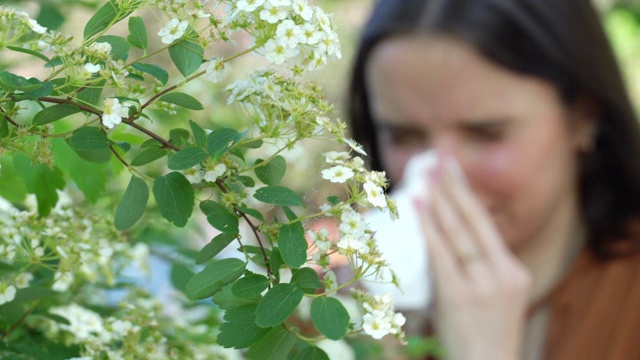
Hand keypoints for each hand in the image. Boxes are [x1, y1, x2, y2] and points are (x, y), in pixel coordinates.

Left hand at [414, 154, 531, 359]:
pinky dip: (429, 229)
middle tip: (438, 161)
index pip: (487, 224)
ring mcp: (484, 284)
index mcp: (514, 271)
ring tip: (425, 179)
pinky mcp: (462, 296)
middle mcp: (504, 273)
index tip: (454, 171)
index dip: (468, 195)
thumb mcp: (492, 296)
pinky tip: (419, 210)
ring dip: (439, 202)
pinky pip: (442, 255)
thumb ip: (476, 268)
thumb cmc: (483, 333)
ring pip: (458, 234)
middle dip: (454, 188)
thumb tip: (442, 233)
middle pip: (475, 220)